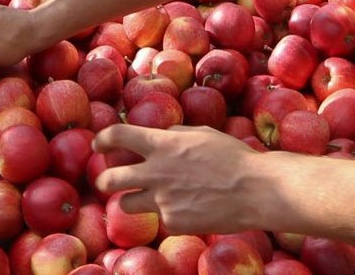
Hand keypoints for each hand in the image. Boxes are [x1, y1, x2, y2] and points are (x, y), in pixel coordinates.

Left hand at [93, 123, 280, 233]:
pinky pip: (159, 218)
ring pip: (124, 204)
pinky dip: (167, 213)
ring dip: (130, 199)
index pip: (117, 135)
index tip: (98, 144)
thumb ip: (176, 134)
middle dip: (103, 179)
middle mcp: (156, 172)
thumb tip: (162, 133)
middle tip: (107, 179)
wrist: (255, 190)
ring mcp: (162, 200)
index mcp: (163, 144)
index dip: (102, 139)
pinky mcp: (173, 222)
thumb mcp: (203, 134)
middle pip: (108, 178)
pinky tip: (186, 209)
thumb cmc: (234, 157)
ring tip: (143, 198)